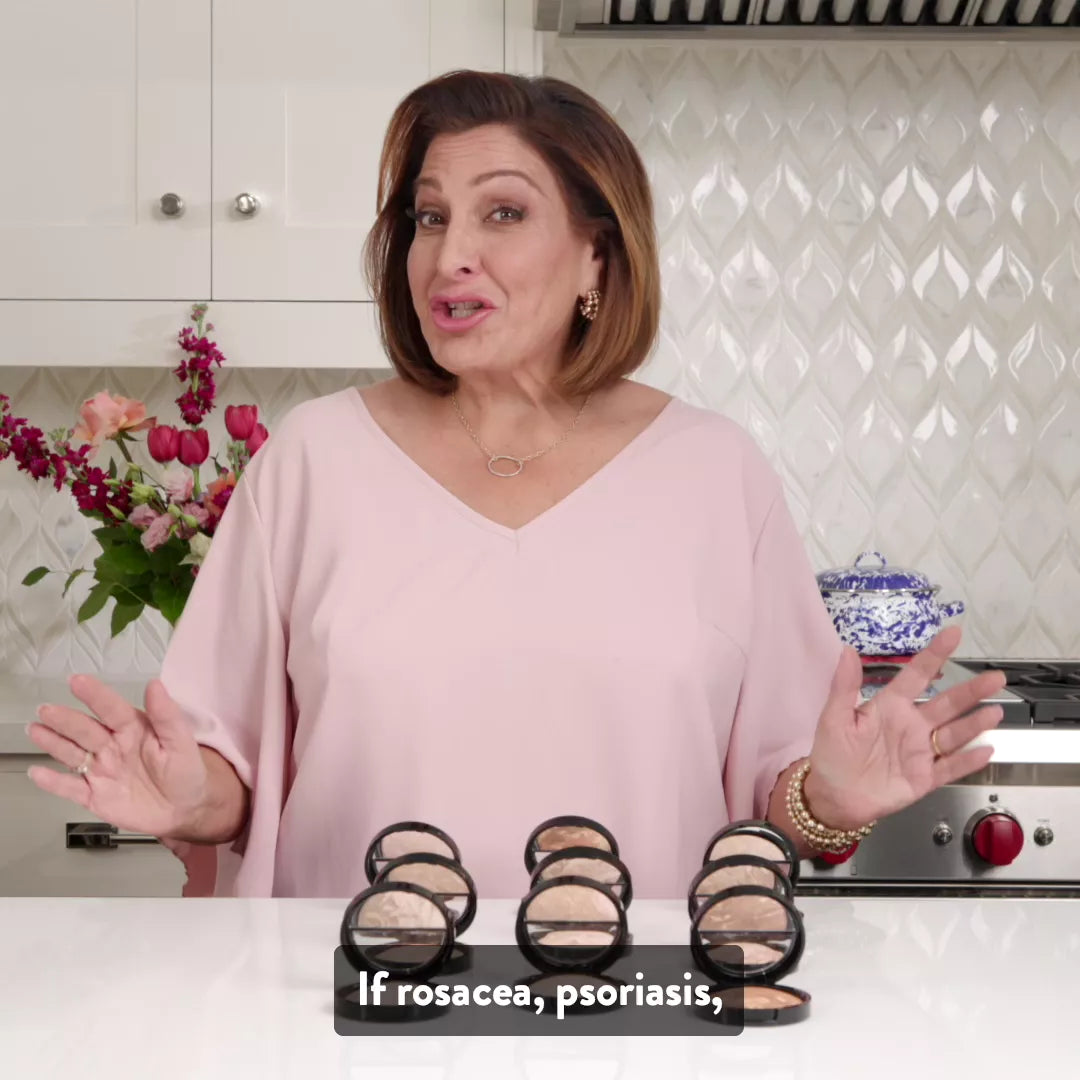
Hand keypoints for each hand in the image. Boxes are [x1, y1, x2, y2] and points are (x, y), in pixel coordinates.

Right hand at [26, 675, 209, 838]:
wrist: (185, 809)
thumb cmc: (185, 770)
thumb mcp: (181, 741)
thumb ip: (167, 715)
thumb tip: (155, 683)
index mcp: (133, 729)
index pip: (112, 709)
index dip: (95, 695)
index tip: (77, 681)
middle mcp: (112, 746)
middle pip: (86, 730)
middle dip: (66, 719)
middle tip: (46, 709)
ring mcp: (101, 771)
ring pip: (73, 754)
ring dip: (53, 742)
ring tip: (34, 729)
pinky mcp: (95, 796)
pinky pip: (70, 788)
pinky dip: (53, 782)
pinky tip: (36, 772)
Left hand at [803, 625, 1005, 829]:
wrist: (833, 798)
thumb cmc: (832, 754)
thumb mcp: (834, 717)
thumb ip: (844, 685)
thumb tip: (848, 650)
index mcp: (889, 707)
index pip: (916, 675)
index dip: (935, 654)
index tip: (953, 633)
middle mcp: (910, 725)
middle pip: (946, 704)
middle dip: (971, 691)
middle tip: (995, 677)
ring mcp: (920, 752)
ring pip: (954, 734)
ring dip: (974, 723)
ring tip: (995, 711)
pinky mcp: (924, 778)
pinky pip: (950, 767)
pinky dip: (968, 760)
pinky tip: (986, 750)